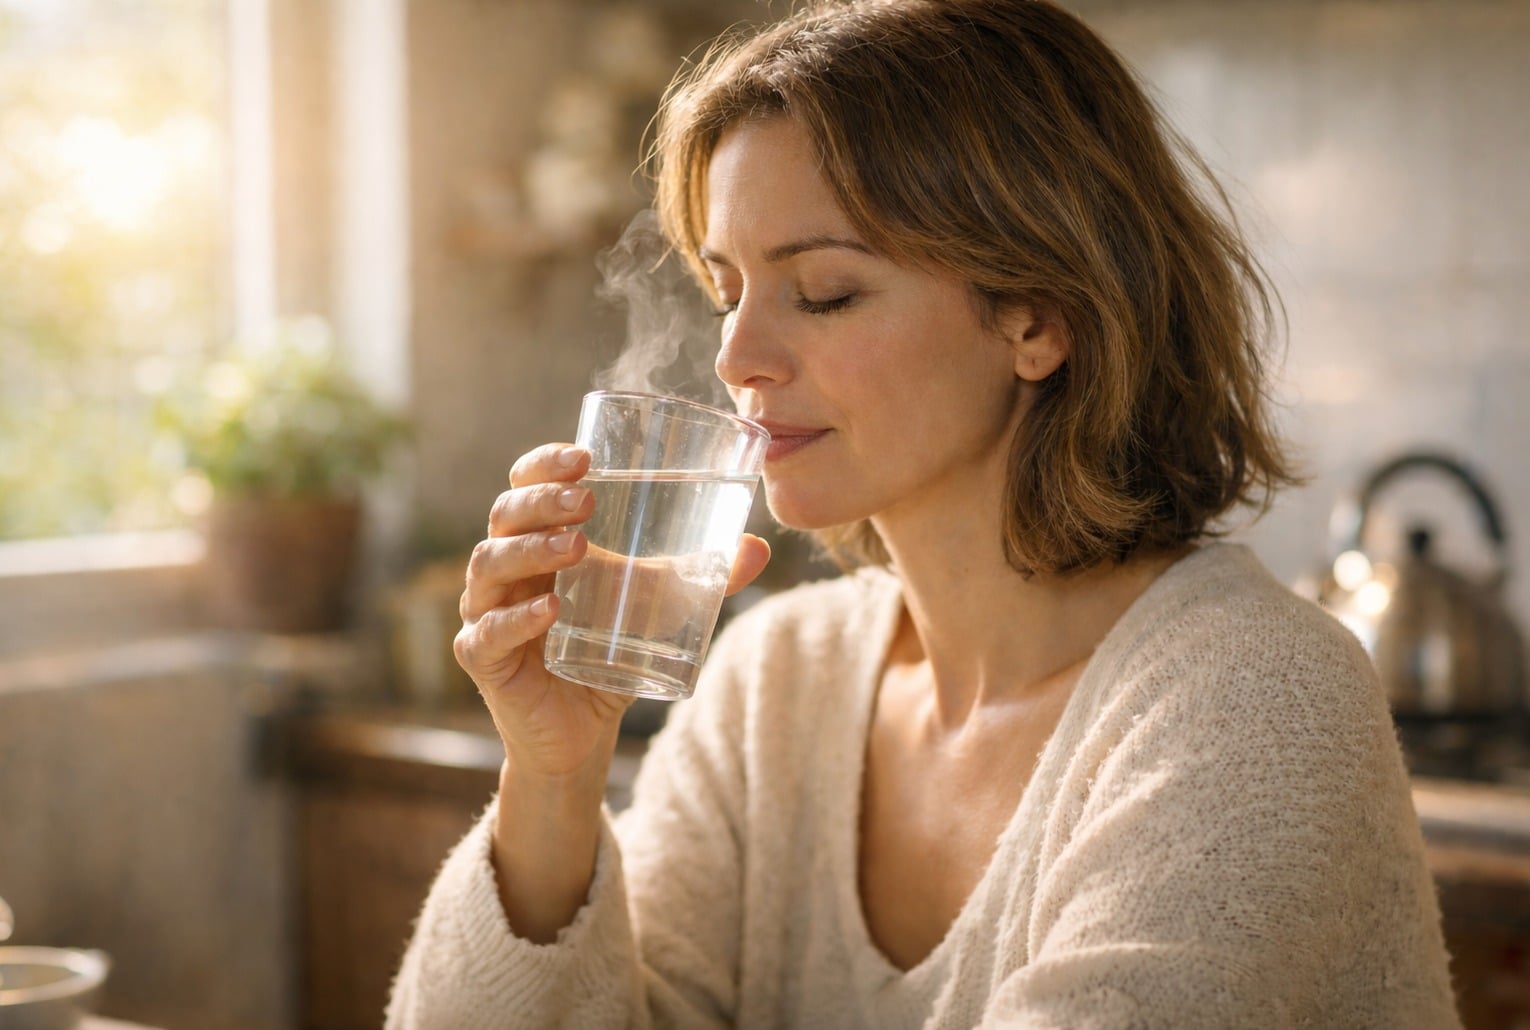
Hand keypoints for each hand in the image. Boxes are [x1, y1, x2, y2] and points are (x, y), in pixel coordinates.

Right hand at [455, 443, 770, 781]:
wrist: (580, 733)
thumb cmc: (608, 653)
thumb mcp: (655, 609)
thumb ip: (698, 578)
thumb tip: (757, 549)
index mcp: (536, 542)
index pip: (524, 486)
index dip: (544, 465)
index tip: (583, 456)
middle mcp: (505, 570)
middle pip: (504, 517)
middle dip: (541, 501)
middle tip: (584, 500)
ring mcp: (486, 612)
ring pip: (490, 565)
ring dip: (532, 550)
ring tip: (576, 545)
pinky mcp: (483, 659)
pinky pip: (488, 632)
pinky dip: (517, 617)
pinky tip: (550, 608)